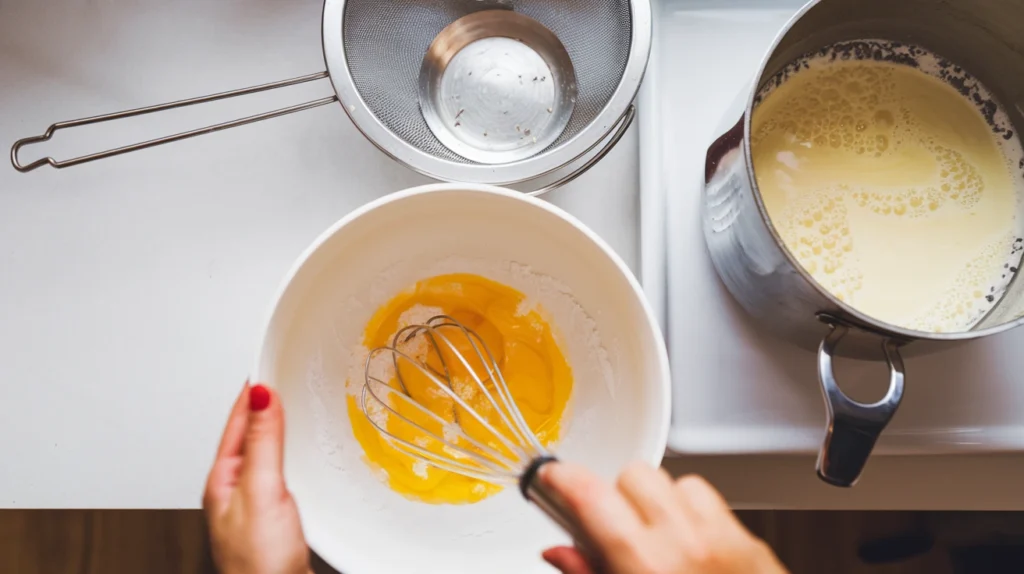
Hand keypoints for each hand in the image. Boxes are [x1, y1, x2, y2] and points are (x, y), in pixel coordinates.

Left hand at [203, 382, 310, 573]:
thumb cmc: (259, 564)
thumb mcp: (261, 491)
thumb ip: (262, 443)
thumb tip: (259, 394)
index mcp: (224, 479)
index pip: (238, 419)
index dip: (254, 389)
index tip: (268, 359)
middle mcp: (240, 489)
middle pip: (253, 433)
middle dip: (269, 403)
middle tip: (286, 372)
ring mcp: (261, 502)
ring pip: (272, 452)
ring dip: (284, 428)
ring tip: (299, 402)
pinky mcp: (284, 515)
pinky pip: (289, 471)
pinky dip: (298, 453)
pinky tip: (311, 451)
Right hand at [540, 462, 786, 573]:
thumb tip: (558, 553)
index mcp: (646, 566)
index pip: (591, 495)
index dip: (563, 478)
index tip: (554, 478)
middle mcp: (685, 544)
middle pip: (633, 476)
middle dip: (616, 495)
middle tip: (613, 529)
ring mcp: (722, 540)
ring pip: (674, 482)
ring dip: (658, 502)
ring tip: (656, 538)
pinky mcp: (750, 543)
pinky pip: (711, 501)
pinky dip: (693, 512)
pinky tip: (689, 542)